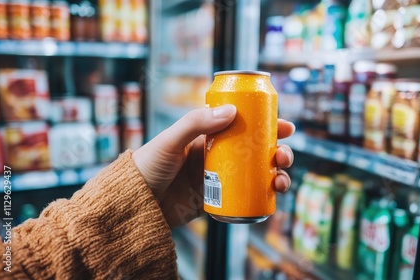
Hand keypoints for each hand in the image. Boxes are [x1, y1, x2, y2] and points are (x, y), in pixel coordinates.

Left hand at [133, 104, 294, 227]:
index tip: (286, 127)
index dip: (268, 125)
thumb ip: (196, 123)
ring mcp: (219, 178)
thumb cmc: (147, 166)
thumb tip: (233, 111)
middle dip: (277, 152)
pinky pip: (246, 197)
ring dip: (276, 175)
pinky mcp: (217, 200)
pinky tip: (272, 197)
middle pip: (257, 151)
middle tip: (283, 156)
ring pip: (257, 174)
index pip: (244, 125)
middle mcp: (218, 155)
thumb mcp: (170, 140)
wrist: (133, 204)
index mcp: (208, 136)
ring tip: (281, 180)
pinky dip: (263, 197)